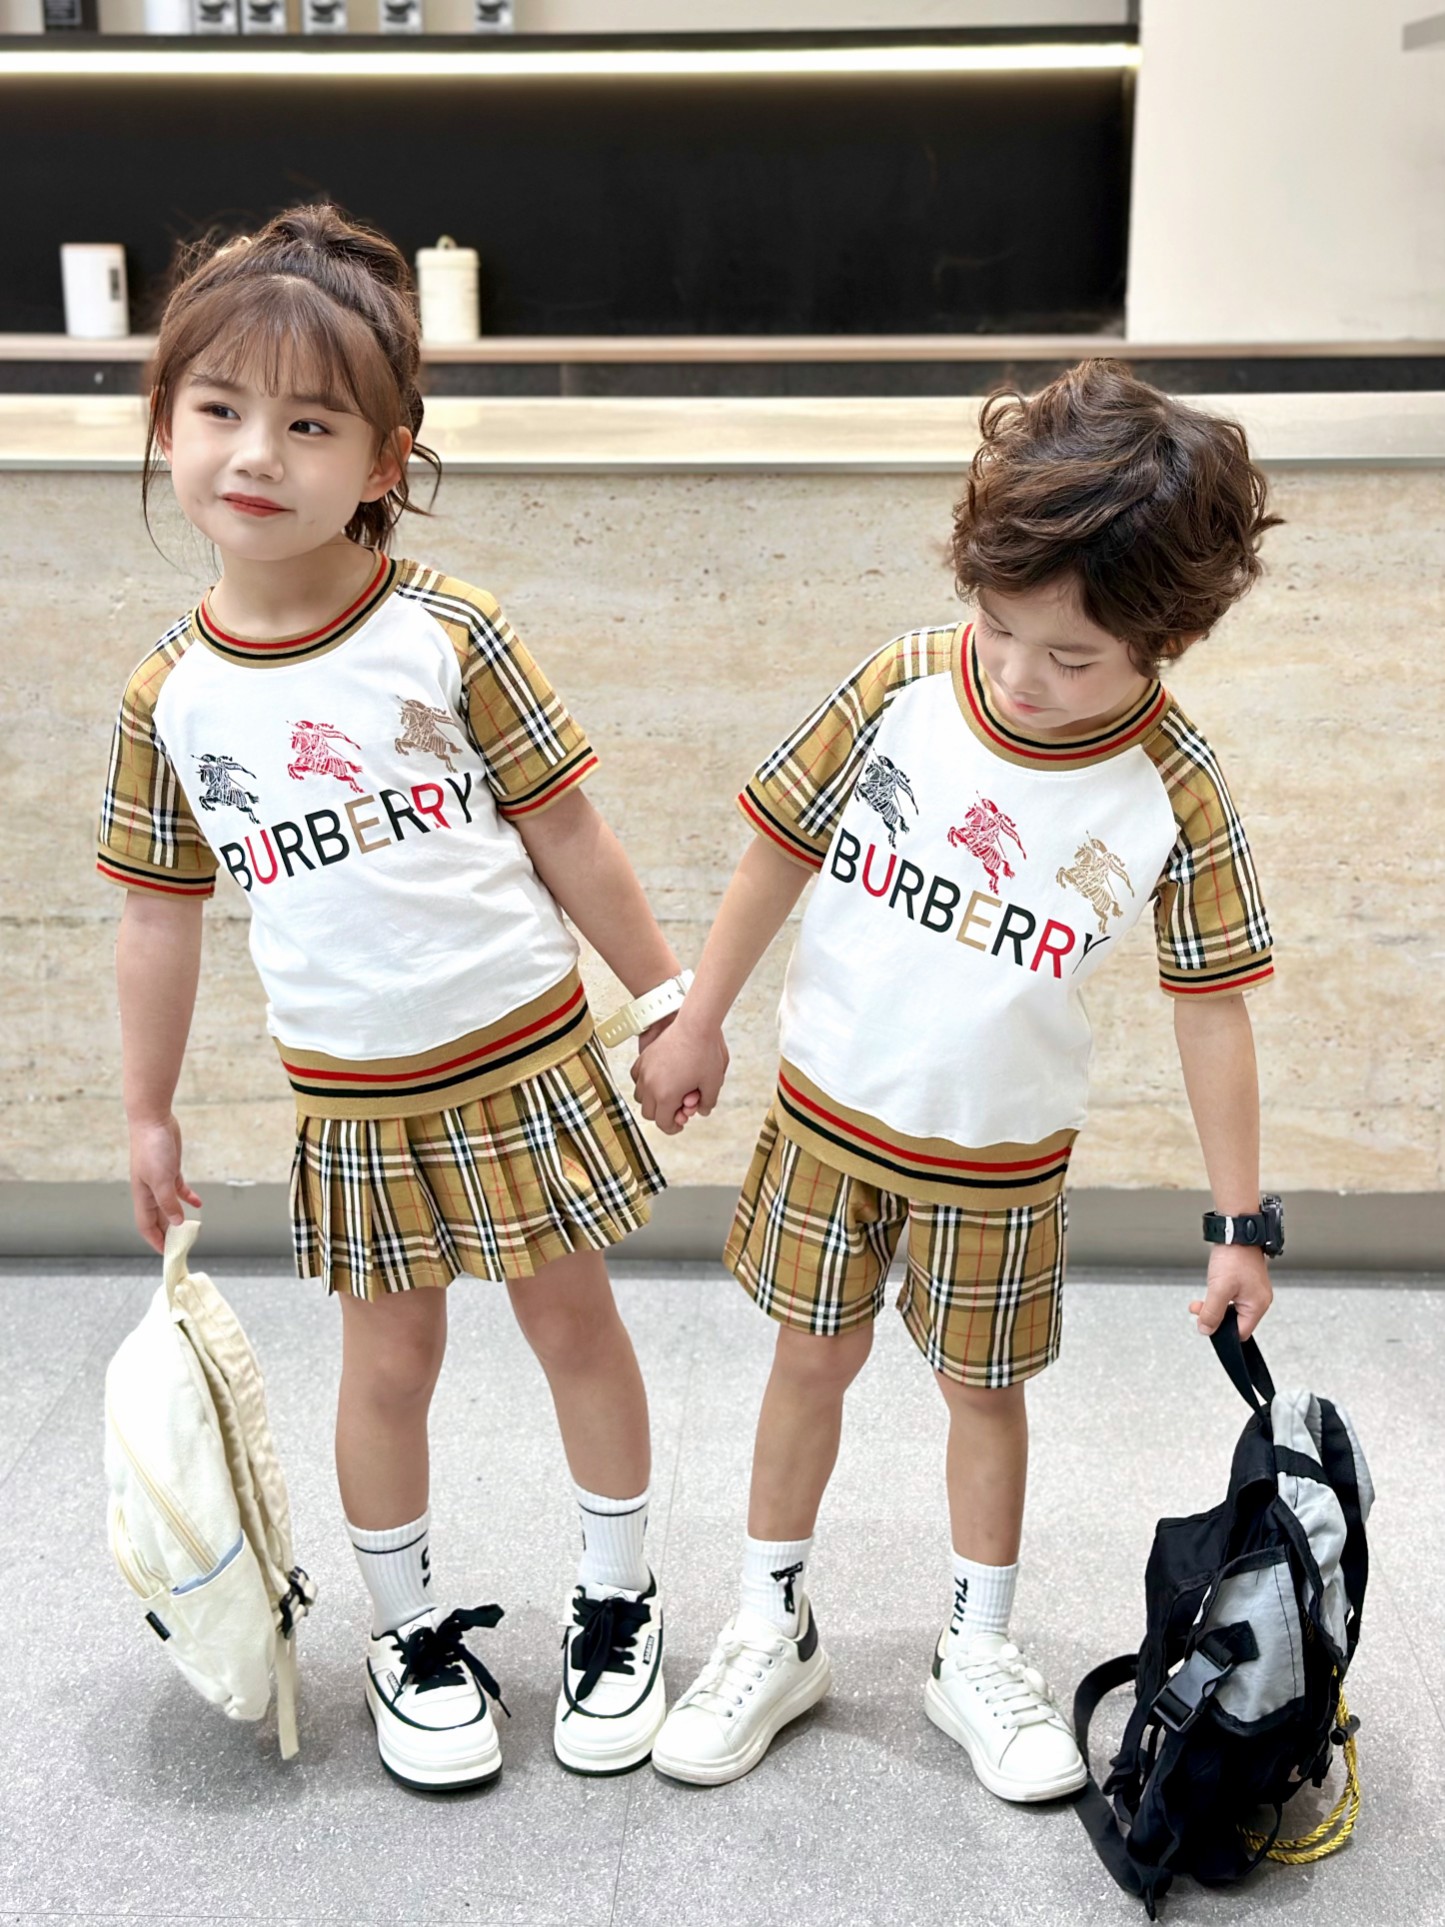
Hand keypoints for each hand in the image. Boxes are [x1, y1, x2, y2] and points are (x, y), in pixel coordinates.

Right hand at [128, 1113, 201, 1253]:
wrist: (152, 1120)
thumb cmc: (152, 1149)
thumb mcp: (162, 1180)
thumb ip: (168, 1203)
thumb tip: (177, 1223)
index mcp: (142, 1196)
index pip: (146, 1226)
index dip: (155, 1241)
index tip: (167, 1253)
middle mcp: (149, 1191)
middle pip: (159, 1218)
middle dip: (169, 1233)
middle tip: (183, 1246)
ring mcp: (159, 1180)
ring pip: (169, 1205)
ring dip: (178, 1217)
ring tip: (191, 1230)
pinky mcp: (170, 1169)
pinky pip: (178, 1189)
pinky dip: (187, 1197)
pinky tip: (198, 1204)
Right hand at [633, 1012, 727, 1135]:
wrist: (695, 1025)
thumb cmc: (705, 1053)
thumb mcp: (713, 1083)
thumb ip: (707, 1103)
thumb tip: (701, 1111)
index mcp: (666, 1096)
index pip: (663, 1123)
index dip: (673, 1128)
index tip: (681, 1124)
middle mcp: (650, 1086)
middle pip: (649, 1113)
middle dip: (663, 1114)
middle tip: (679, 1108)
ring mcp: (644, 1071)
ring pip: (640, 1096)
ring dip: (652, 1099)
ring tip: (669, 1092)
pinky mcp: (643, 1058)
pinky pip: (636, 1077)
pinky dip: (644, 1082)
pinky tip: (658, 1078)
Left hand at [1190, 1244, 1272, 1340]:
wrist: (1235, 1232)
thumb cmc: (1234, 1257)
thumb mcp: (1219, 1289)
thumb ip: (1212, 1313)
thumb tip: (1206, 1330)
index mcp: (1257, 1305)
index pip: (1240, 1333)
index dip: (1222, 1332)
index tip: (1206, 1324)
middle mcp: (1258, 1299)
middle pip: (1235, 1321)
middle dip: (1214, 1316)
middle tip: (1199, 1309)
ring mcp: (1253, 1290)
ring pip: (1231, 1309)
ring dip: (1213, 1305)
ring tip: (1201, 1300)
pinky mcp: (1246, 1281)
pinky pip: (1231, 1297)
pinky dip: (1219, 1296)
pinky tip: (1211, 1289)